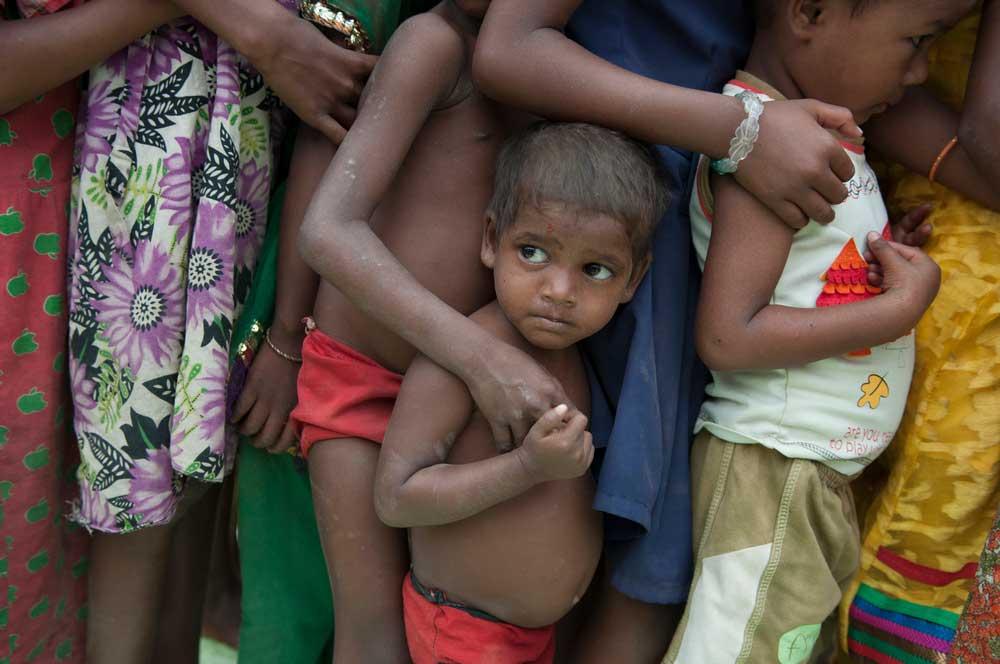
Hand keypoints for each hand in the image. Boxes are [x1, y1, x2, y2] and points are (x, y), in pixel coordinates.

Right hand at [230, 338, 300, 452]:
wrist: (289, 344)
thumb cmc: (299, 366)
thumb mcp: (302, 393)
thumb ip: (295, 410)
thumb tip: (288, 425)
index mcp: (294, 410)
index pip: (284, 440)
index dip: (275, 448)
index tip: (269, 446)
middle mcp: (279, 408)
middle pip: (264, 437)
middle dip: (257, 442)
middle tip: (253, 438)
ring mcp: (265, 399)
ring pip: (250, 426)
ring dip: (244, 430)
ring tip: (241, 427)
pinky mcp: (252, 388)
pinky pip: (240, 409)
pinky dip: (235, 416)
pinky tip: (234, 416)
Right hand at [250, 13, 377, 143]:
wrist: (271, 41)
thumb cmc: (297, 34)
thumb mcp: (331, 43)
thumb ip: (346, 59)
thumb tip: (354, 66)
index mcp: (355, 65)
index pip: (383, 80)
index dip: (389, 88)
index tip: (390, 94)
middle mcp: (348, 85)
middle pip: (373, 104)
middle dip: (376, 111)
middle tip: (379, 120)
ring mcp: (332, 102)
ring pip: (358, 122)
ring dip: (363, 128)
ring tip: (368, 138)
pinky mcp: (315, 115)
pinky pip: (337, 136)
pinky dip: (347, 143)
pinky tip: (354, 149)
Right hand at [466, 342, 571, 452]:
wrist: (484, 359)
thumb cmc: (514, 361)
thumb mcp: (542, 372)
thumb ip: (555, 391)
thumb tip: (565, 407)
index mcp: (551, 391)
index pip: (570, 416)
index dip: (570, 426)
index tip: (567, 432)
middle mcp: (536, 405)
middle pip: (553, 434)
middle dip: (553, 441)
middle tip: (551, 447)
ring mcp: (516, 415)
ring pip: (528, 443)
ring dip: (529, 447)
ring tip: (530, 452)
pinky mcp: (497, 420)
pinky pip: (504, 444)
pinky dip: (506, 449)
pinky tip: (509, 450)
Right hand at [517, 404, 593, 481]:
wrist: (531, 470)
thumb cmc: (533, 448)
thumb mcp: (536, 430)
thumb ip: (550, 417)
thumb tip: (564, 407)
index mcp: (566, 442)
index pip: (581, 419)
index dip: (571, 416)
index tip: (561, 421)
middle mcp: (577, 454)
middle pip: (584, 429)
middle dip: (574, 428)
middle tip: (559, 433)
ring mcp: (581, 463)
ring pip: (588, 440)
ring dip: (579, 438)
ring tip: (564, 442)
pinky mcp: (582, 469)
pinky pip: (590, 451)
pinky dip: (582, 448)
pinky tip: (569, 450)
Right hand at [736, 99, 861, 227]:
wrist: (737, 130)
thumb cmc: (774, 117)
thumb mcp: (810, 108)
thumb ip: (840, 117)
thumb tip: (859, 134)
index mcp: (827, 148)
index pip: (847, 172)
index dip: (840, 174)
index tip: (831, 175)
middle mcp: (815, 170)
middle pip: (838, 195)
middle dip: (833, 195)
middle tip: (824, 193)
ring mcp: (795, 188)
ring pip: (822, 213)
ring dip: (823, 213)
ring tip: (818, 211)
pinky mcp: (776, 200)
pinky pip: (798, 220)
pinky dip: (801, 220)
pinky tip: (798, 214)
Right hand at [866, 232, 940, 326]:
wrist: (902, 314)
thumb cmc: (904, 283)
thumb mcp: (892, 261)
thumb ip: (882, 247)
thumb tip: (871, 234)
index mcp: (930, 266)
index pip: (907, 251)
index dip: (888, 246)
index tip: (874, 244)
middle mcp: (927, 279)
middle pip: (900, 264)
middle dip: (881, 260)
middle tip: (867, 257)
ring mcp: (918, 292)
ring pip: (895, 276)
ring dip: (879, 271)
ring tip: (868, 270)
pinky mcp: (907, 303)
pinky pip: (894, 287)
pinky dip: (882, 282)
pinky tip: (872, 280)